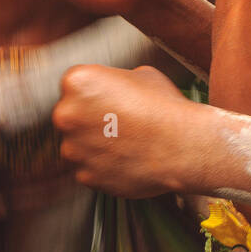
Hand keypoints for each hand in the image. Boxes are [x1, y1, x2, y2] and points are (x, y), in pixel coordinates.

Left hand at [52, 63, 199, 196]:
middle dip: (90, 119)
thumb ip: (113, 82)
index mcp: (78, 82)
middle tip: (118, 122)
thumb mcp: (140, 75)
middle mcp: (67, 115)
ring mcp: (73, 149)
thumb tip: (111, 89)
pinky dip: (103, 166)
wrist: (183, 146)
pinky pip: (88, 168)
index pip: (74, 86)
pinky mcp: (84, 176)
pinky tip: (126, 159)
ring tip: (126, 143)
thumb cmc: (166, 108)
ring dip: (95, 144)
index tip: (111, 99)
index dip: (95, 92)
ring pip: (77, 145)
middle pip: (70, 116)